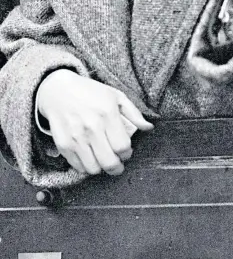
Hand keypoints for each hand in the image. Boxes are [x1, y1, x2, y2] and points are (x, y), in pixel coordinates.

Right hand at [37, 70, 152, 175]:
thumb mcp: (115, 96)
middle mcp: (91, 127)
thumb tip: (149, 127)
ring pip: (93, 168)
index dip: (127, 154)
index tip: (126, 152)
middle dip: (117, 168)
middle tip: (118, 165)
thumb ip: (134, 113)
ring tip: (102, 160)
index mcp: (108, 114)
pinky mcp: (63, 144)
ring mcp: (76, 137)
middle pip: (109, 162)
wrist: (57, 90)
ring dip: (101, 168)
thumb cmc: (90, 92)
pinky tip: (89, 157)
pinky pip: (78, 167)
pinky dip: (85, 166)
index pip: (122, 147)